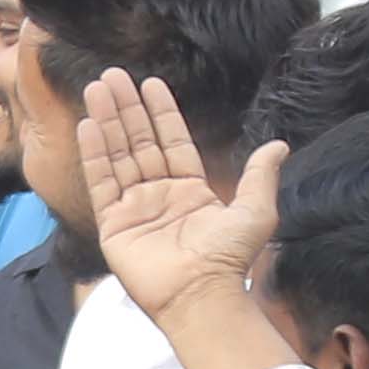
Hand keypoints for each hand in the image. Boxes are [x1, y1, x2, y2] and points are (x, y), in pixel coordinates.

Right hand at [73, 69, 286, 334]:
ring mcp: (134, 209)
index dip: (161, 112)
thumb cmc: (230, 258)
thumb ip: (260, 174)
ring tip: (96, 87)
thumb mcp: (255, 210)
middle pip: (139, 142)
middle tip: (113, 75)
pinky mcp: (113, 225)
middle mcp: (159, 196)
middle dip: (127, 108)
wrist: (202, 294)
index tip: (150, 83)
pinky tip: (89, 124)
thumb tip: (279, 145)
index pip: (171, 141)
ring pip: (117, 155)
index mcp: (190, 191)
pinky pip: (101, 182)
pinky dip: (94, 153)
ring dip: (107, 120)